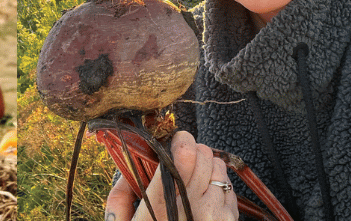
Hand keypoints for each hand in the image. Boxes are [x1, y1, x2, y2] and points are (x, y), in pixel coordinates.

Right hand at [105, 131, 237, 220]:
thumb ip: (121, 193)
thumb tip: (132, 164)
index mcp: (159, 208)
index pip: (179, 163)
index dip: (181, 144)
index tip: (177, 138)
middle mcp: (190, 210)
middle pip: (201, 158)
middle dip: (193, 149)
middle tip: (183, 154)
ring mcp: (213, 217)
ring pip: (218, 167)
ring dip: (207, 163)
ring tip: (195, 173)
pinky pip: (229, 187)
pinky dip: (219, 182)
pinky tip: (206, 191)